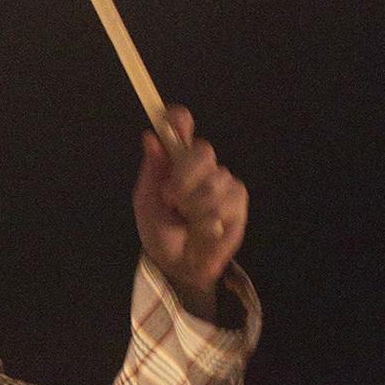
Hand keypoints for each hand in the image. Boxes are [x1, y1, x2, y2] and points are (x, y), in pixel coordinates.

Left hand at [132, 104, 247, 319]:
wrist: (176, 264)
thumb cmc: (159, 230)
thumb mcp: (146, 201)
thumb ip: (152, 169)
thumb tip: (150, 137)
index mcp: (174, 159)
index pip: (180, 125)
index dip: (178, 120)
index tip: (174, 121)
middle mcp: (200, 165)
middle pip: (202, 150)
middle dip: (184, 176)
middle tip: (171, 198)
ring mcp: (222, 181)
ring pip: (215, 179)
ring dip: (195, 205)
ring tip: (186, 220)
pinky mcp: (238, 201)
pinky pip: (229, 200)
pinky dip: (212, 218)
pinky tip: (204, 228)